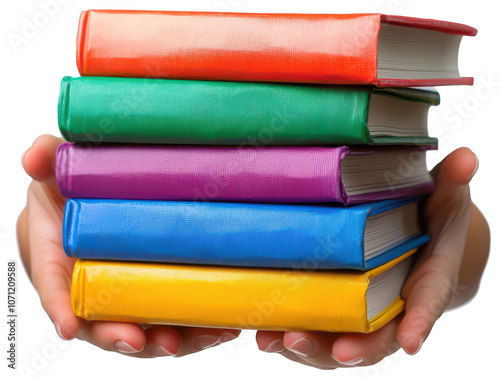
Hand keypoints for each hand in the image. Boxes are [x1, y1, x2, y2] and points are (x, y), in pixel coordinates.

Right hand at [17, 134, 239, 356]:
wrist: (88, 203)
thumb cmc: (67, 194)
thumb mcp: (54, 173)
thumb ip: (45, 159)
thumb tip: (35, 156)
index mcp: (56, 262)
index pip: (54, 288)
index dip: (60, 308)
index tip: (69, 325)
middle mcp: (87, 287)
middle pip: (102, 324)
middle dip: (126, 337)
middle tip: (155, 340)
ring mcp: (120, 295)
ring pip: (142, 329)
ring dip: (174, 339)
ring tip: (208, 334)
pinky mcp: (149, 293)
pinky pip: (167, 319)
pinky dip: (194, 328)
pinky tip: (223, 326)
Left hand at [256, 147, 483, 368]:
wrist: (420, 240)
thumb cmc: (432, 219)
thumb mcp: (445, 197)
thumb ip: (452, 181)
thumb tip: (466, 157)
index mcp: (429, 278)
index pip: (428, 301)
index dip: (420, 320)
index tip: (411, 341)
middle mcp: (397, 305)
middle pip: (381, 336)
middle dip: (359, 347)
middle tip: (335, 350)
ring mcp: (366, 314)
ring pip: (343, 343)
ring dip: (313, 348)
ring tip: (279, 342)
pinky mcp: (340, 313)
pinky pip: (320, 333)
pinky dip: (294, 338)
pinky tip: (266, 336)